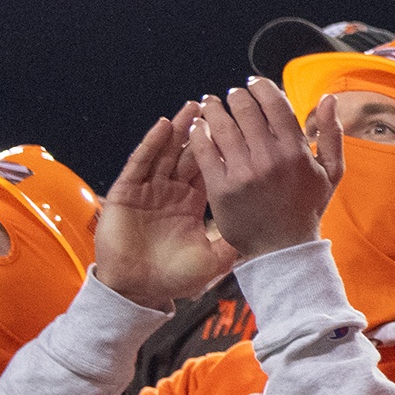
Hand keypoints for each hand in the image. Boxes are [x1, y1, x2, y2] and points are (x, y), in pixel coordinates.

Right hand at [92, 111, 238, 306]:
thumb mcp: (214, 259)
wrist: (138, 290)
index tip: (243, 127)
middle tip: (221, 104)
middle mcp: (171, 191)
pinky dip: (152, 144)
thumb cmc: (173, 278)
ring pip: (166, 152)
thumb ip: (236, 240)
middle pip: (190, 153)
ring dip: (180, 129)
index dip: (224, 147)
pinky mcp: (126, 193)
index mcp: (192, 202)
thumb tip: (268, 232)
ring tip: (195, 106)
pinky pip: (141, 163)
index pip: (212, 167)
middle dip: (205, 130)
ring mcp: (148, 190)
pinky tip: (164, 126)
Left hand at [180, 80, 336, 261]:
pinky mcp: (221, 188)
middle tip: (231, 95)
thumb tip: (328, 99)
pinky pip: (205, 150)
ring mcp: (244, 173)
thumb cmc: (306, 208)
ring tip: (210, 104)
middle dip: (235, 96)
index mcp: (296, 151)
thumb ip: (331, 133)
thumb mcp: (331, 172)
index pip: (274, 103)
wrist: (282, 248)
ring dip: (213, 108)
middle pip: (245, 109)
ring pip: (222, 125)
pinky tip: (199, 127)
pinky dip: (200, 133)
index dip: (261, 87)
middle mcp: (269, 159)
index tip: (253, 84)